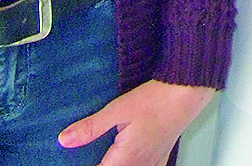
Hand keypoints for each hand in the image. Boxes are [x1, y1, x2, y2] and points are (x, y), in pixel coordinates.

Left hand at [59, 80, 213, 165]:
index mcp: (125, 159)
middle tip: (89, 158)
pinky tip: (128, 159)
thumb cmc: (155, 99)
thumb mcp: (118, 109)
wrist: (187, 93)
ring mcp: (153, 164)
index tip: (74, 162)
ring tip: (109, 156)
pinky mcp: (162, 158)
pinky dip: (133, 165)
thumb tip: (64, 140)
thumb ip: (91, 127)